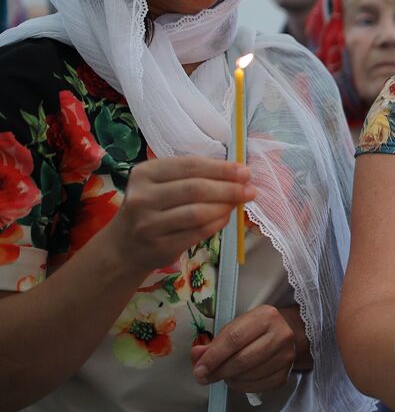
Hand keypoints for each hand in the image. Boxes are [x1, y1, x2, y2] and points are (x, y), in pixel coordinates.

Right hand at [105, 156, 254, 274]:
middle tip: (250, 190)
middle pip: (196, 188)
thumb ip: (192, 177)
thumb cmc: (153, 208)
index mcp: (145, 173)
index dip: (221, 168)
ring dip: (225, 207)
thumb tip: (237, 174)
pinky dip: (217, 224)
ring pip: (198, 212)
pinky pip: (197, 232)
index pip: (190, 165)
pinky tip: (227, 218)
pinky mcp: (160, 245)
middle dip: (229, 188)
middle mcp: (143, 197)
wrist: (125, 246)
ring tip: (240, 203)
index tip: (245, 171)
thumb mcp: (161, 184)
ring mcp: (149, 223)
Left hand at [191, 304, 298, 393]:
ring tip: (223, 375)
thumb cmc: (255, 329)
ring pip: (250, 375)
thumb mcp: (235, 327)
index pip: (234, 338)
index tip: (199, 369)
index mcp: (265, 316)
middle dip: (219, 371)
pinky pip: (258, 386)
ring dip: (230, 379)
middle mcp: (281, 335)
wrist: (286, 333)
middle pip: (242, 360)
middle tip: (204, 378)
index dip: (213, 356)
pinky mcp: (286, 373)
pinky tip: (236, 380)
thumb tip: (196, 355)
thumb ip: (214, 342)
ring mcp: (286, 356)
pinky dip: (241, 386)